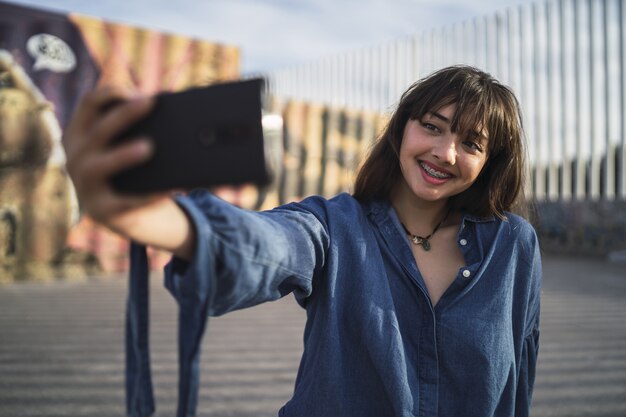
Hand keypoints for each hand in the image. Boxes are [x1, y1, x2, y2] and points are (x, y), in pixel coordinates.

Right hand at [63, 86, 195, 258]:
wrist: (130, 216)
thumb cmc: (133, 172)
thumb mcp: (128, 147)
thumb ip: (141, 128)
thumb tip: (178, 111)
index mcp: (81, 134)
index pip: (89, 103)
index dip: (113, 93)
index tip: (139, 92)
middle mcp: (76, 157)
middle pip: (99, 130)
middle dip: (124, 114)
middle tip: (149, 103)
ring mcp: (85, 186)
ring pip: (98, 166)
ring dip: (123, 154)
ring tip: (148, 147)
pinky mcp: (102, 211)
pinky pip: (124, 203)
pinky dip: (147, 196)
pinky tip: (167, 189)